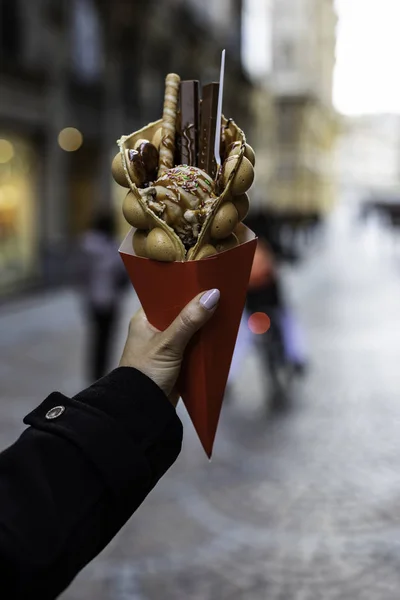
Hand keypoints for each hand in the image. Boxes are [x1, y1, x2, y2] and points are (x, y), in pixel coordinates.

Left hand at [119, 289, 219, 404]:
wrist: (141, 410)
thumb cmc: (146, 372)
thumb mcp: (168, 344)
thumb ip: (189, 320)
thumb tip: (212, 295)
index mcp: (144, 319)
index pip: (167, 296)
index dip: (185, 288)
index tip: (206, 280)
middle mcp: (154, 330)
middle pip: (181, 312)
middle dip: (199, 307)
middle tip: (222, 294)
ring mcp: (166, 346)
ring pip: (190, 329)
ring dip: (204, 325)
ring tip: (226, 310)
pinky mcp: (177, 361)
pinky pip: (194, 346)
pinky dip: (205, 343)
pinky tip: (220, 335)